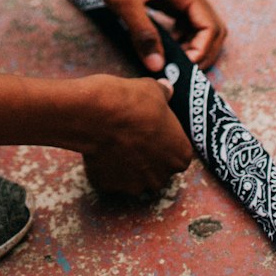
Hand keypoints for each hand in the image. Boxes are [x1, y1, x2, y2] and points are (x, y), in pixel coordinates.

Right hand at [80, 75, 192, 196]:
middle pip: (158, 168)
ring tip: (116, 139)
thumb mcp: (153, 89)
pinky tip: (101, 146)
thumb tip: (167, 89)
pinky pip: (111, 177)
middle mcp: (161, 177)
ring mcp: (134, 186)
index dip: (165, 138)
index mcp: (179, 156)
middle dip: (148, 154)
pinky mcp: (109, 186)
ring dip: (128, 163)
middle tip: (135, 133)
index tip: (153, 126)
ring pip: (134, 176)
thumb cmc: (131, 102)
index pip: (178, 151)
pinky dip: (107, 166)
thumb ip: (164, 93)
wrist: (95, 114)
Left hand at [81, 0, 226, 73]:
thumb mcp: (124, 1)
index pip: (210, 27)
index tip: (183, 68)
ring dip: (192, 46)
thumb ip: (143, 34)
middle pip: (211, 27)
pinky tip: (164, 48)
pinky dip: (180, 37)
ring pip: (199, 25)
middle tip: (182, 71)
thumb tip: (159, 66)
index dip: (201, 51)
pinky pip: (183, 20)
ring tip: (171, 63)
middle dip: (202, 52)